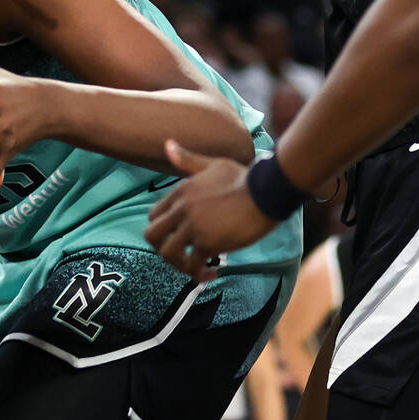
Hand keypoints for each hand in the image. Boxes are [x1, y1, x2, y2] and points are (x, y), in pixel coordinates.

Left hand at [144, 140, 277, 280]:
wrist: (266, 191)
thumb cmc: (243, 177)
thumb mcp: (211, 164)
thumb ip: (187, 159)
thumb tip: (166, 144)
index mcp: (179, 193)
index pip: (154, 216)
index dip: (163, 230)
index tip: (179, 237)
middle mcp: (181, 210)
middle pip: (151, 236)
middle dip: (162, 249)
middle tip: (181, 256)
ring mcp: (192, 226)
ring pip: (168, 253)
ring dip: (179, 265)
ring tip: (196, 269)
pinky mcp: (208, 242)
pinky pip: (193, 265)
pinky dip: (198, 274)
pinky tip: (212, 275)